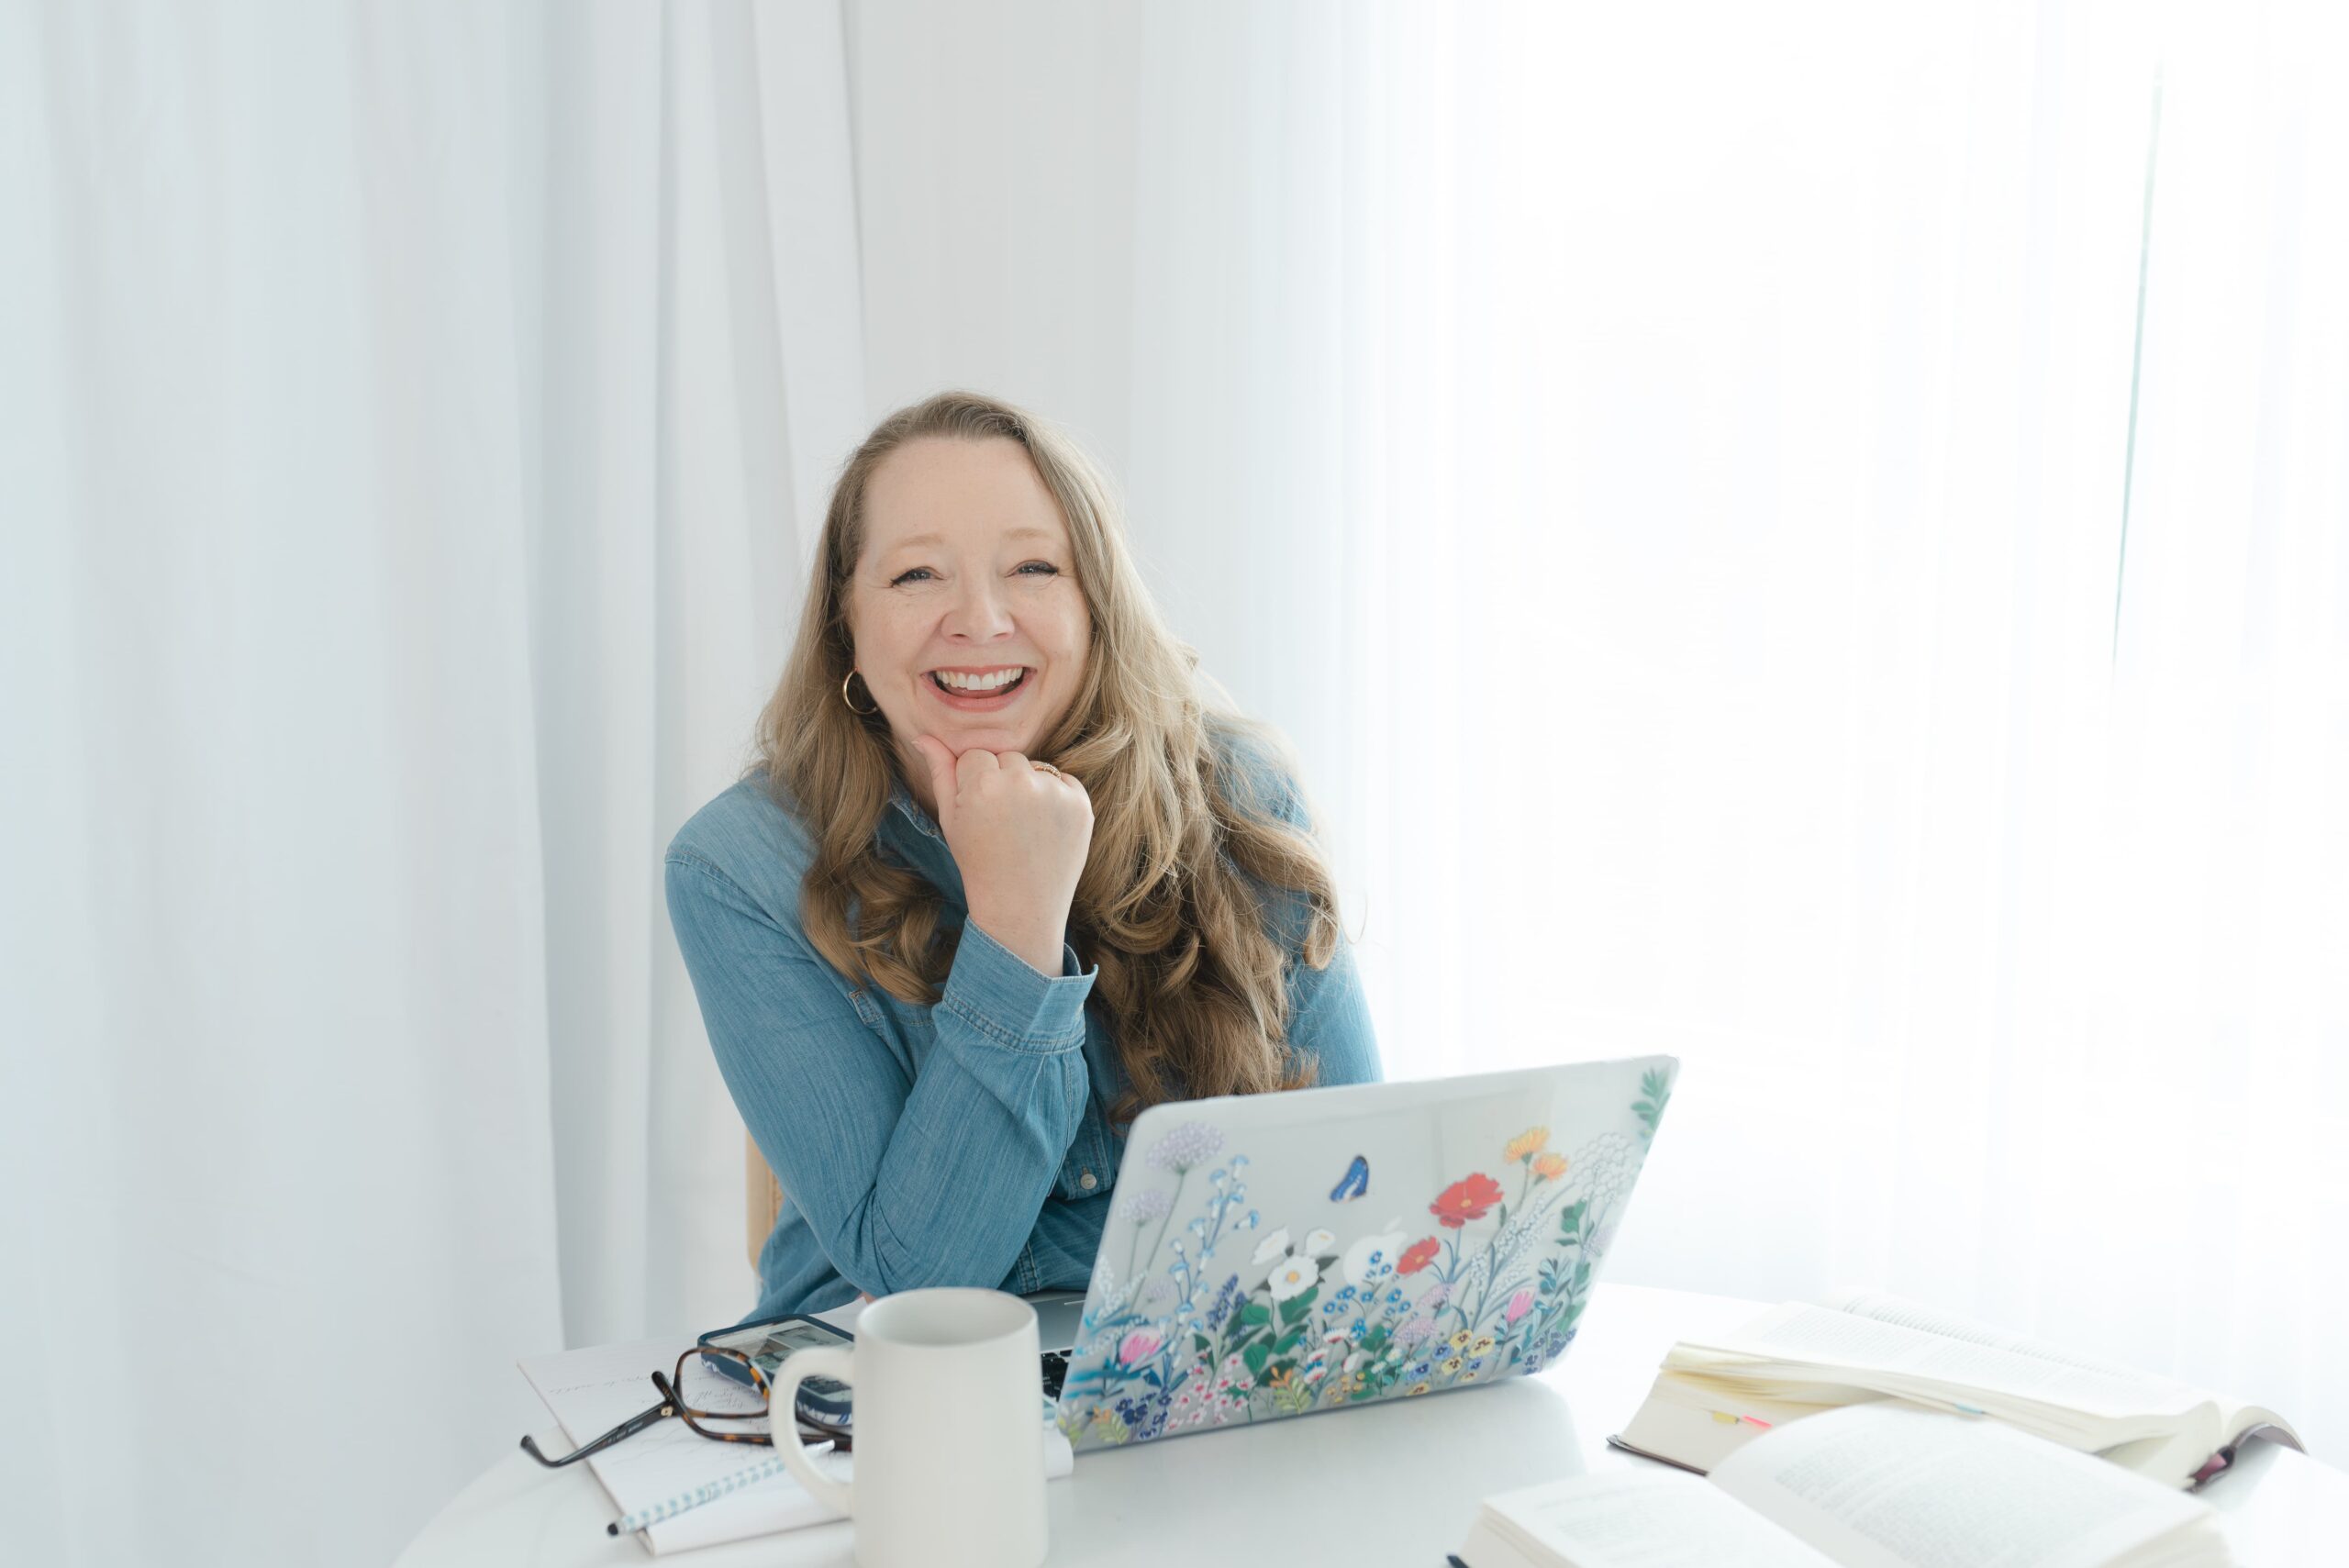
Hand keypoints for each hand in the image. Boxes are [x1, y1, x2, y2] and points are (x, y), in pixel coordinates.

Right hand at [911, 735, 1093, 976]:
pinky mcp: (1081, 803)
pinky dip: (1056, 798)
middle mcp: (1020, 782)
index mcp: (982, 784)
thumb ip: (940, 772)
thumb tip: (923, 735)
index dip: (974, 784)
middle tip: (1000, 822)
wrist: (1020, 907)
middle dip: (1002, 781)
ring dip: (1029, 787)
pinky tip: (1044, 829)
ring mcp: (1055, 793)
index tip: (979, 813)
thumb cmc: (978, 862)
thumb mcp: (951, 819)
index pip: (976, 755)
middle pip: (1007, 757)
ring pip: (1035, 767)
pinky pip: (1063, 781)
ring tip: (1023, 827)